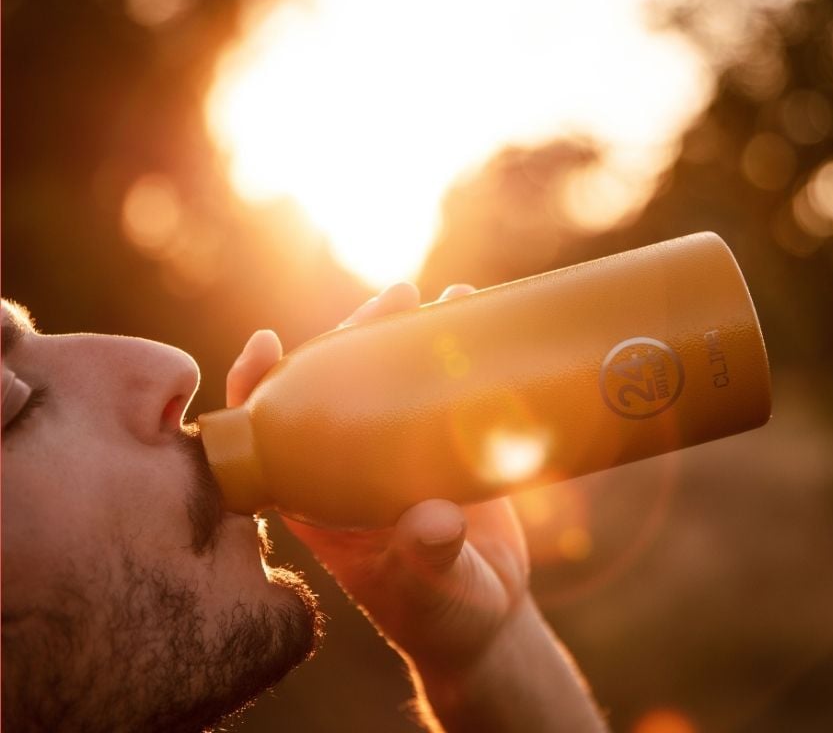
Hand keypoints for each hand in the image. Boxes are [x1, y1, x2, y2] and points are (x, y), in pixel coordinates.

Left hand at [225, 283, 530, 673]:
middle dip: (354, 336)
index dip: (257, 386)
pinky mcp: (442, 446)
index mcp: (318, 499)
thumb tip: (434, 520)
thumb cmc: (442, 620)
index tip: (265, 342)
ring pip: (387, 376)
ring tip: (442, 297)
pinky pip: (439, 389)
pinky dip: (454, 352)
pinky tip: (474, 321)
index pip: (268, 435)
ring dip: (405, 332)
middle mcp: (350, 464)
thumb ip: (428, 562)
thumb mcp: (429, 596)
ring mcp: (397, 451)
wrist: (488, 622)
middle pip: (336, 384)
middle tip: (395, 302)